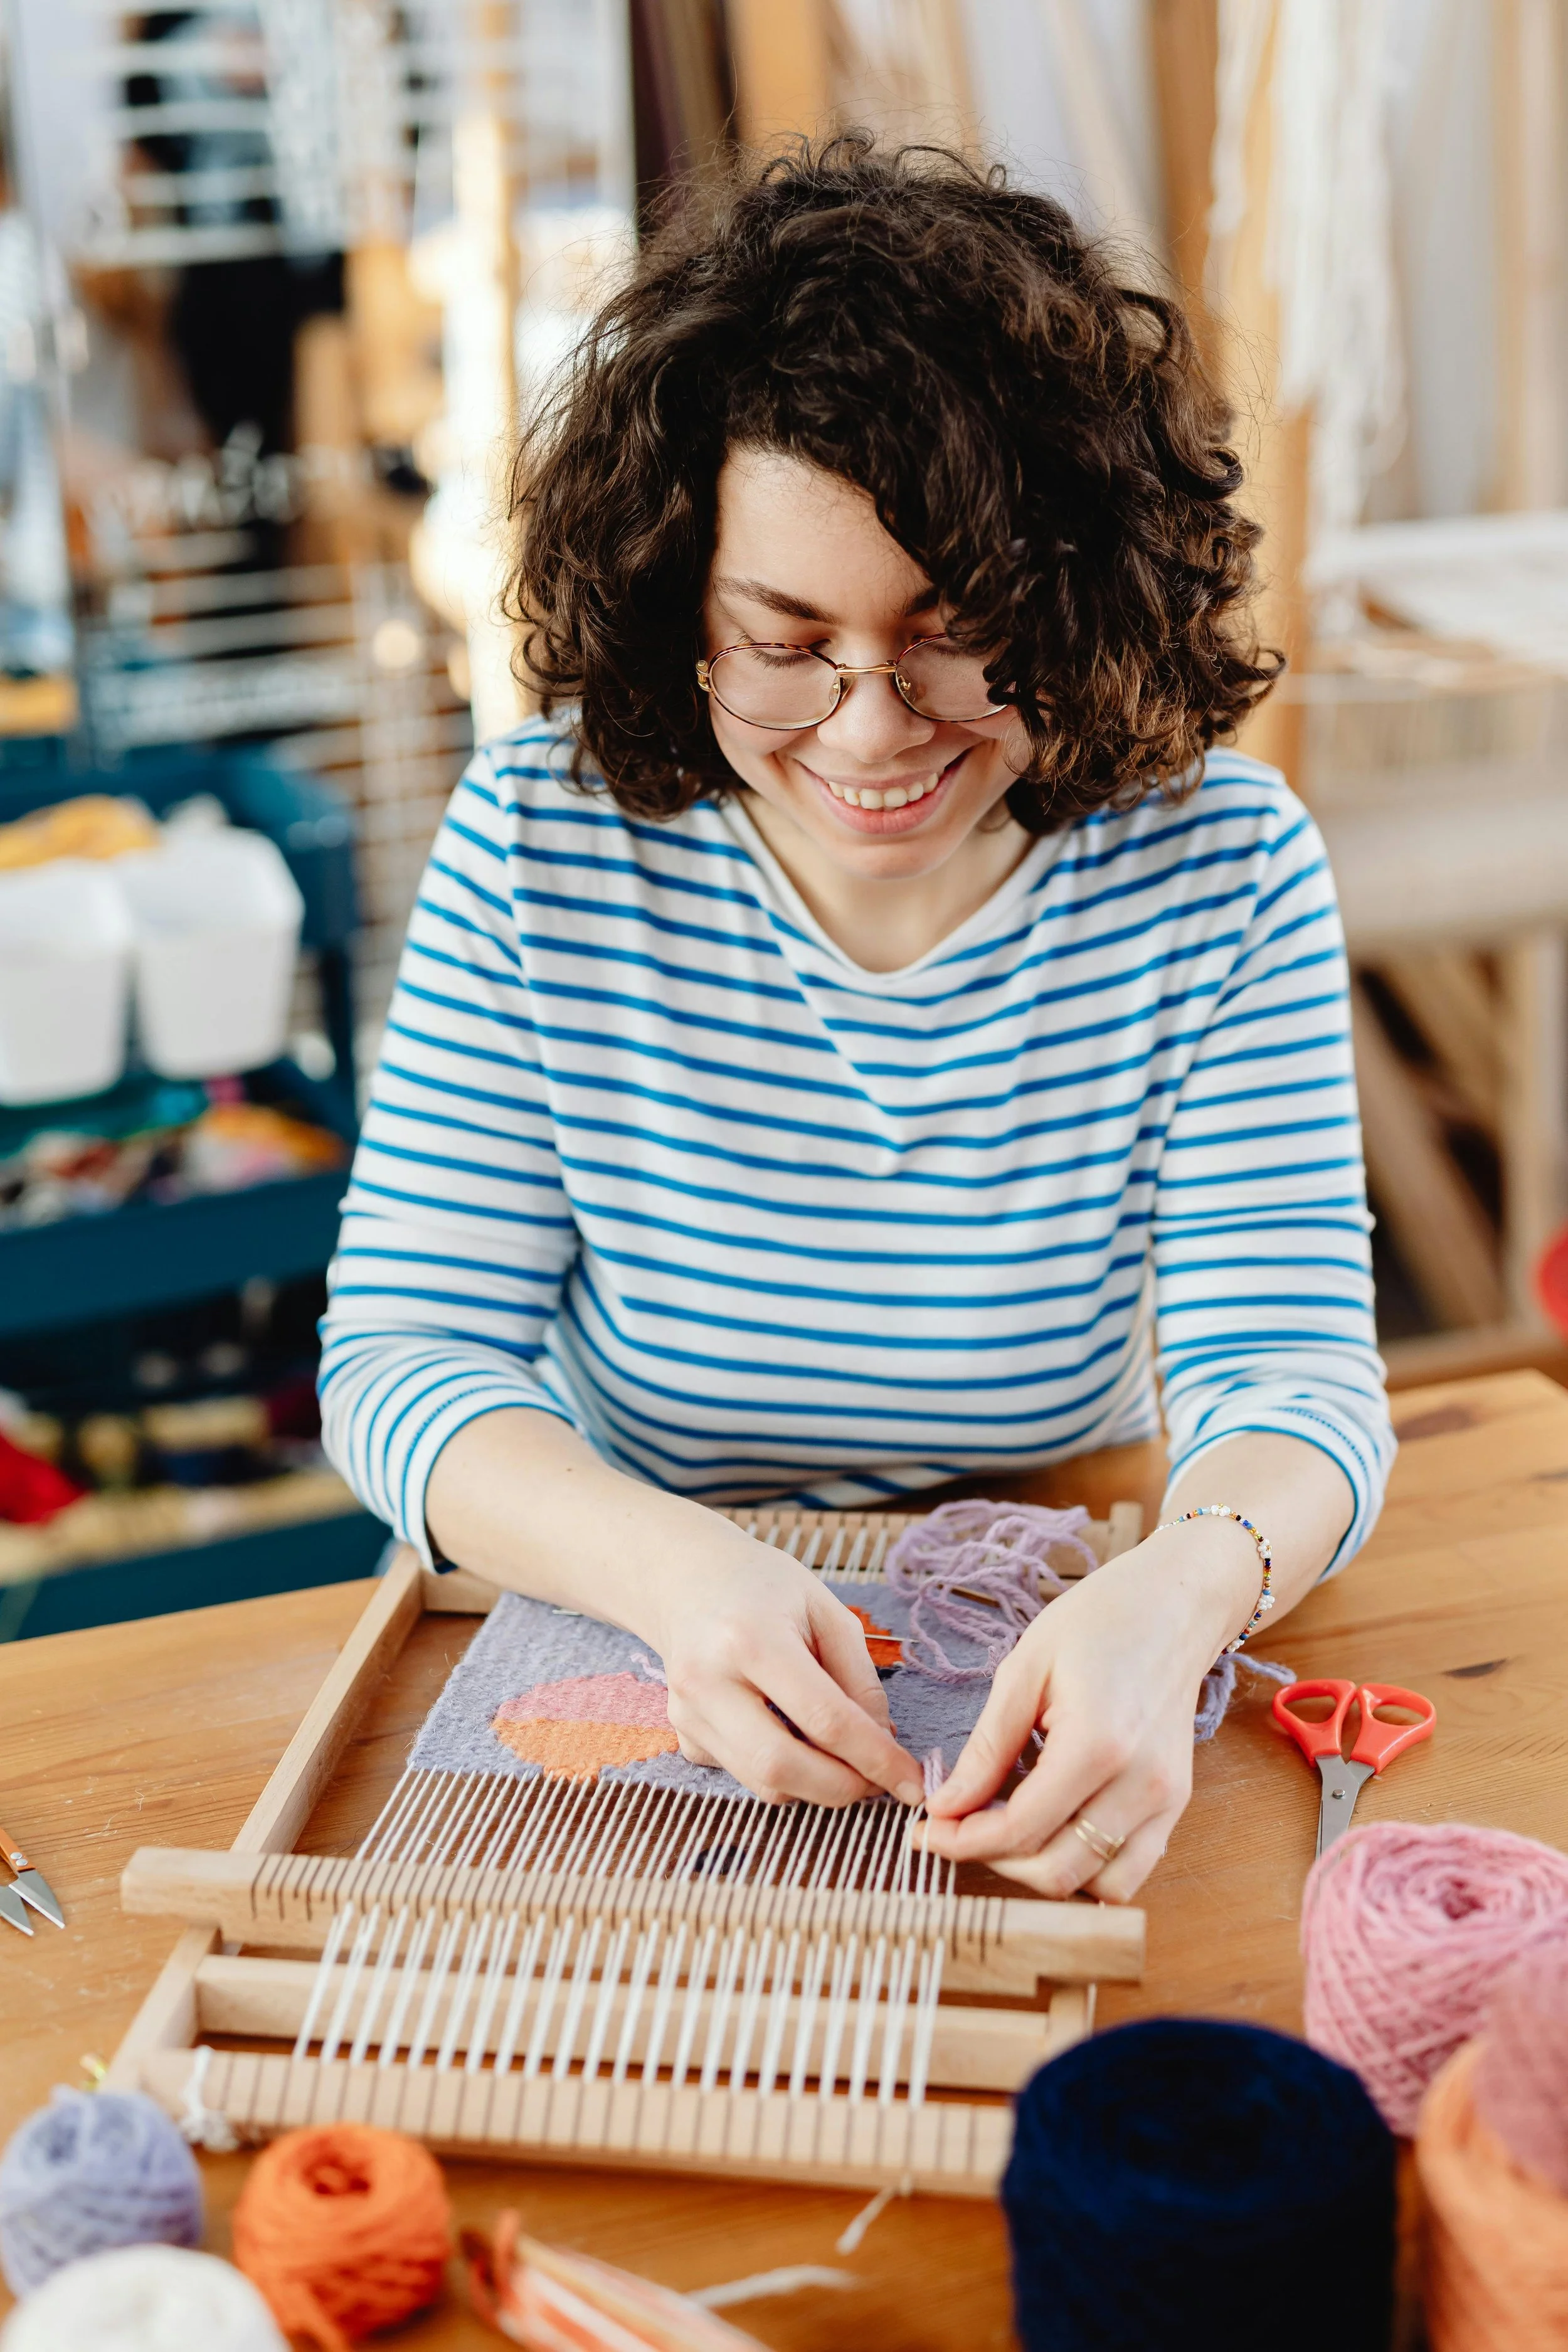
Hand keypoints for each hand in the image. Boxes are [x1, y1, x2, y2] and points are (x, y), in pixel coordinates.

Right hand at [645, 1527, 925, 1808]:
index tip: (911, 1784)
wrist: (688, 1578)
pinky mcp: (685, 1735)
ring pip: (763, 1784)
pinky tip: (792, 1734)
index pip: (824, 1719)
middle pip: (781, 1767)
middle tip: (879, 1782)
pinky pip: (745, 1775)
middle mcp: (708, 1681)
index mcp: (751, 1638)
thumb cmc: (765, 1587)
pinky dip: (783, 1771)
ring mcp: (688, 1714)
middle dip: (842, 1789)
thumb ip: (858, 1679)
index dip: (875, 1759)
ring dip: (816, 1785)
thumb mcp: (826, 1611)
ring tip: (844, 1756)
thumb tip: (883, 1743)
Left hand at [916, 1524, 1255, 1899]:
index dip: (963, 1840)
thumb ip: (987, 1748)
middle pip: (1056, 1870)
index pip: (1020, 1828)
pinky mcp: (1177, 1805)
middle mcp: (1141, 1785)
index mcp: (1097, 1744)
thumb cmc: (1098, 1622)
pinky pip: (1131, 1871)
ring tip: (1005, 1831)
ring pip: (1097, 1886)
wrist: (1174, 1604)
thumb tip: (945, 1806)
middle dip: (994, 1861)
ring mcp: (1167, 1800)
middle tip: (956, 1830)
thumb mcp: (1024, 1671)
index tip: (926, 1831)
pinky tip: (1052, 1829)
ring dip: (1042, 1871)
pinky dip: (1086, 1868)